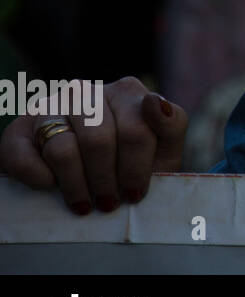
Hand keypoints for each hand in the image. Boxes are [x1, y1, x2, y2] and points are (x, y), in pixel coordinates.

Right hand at [0, 77, 187, 214]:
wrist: (91, 176)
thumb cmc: (134, 163)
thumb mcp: (164, 148)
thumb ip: (172, 124)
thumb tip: (155, 102)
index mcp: (128, 92)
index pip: (136, 130)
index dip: (135, 168)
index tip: (135, 193)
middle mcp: (89, 91)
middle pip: (99, 140)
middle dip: (106, 180)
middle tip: (109, 203)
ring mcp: (52, 106)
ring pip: (63, 149)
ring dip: (76, 186)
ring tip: (85, 205)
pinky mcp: (20, 129)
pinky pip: (25, 158)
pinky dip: (40, 179)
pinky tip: (52, 187)